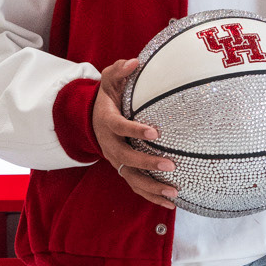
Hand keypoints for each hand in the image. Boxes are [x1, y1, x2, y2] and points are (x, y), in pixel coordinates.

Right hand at [92, 58, 178, 205]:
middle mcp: (109, 144)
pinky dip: (152, 197)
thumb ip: (119, 70)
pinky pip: (136, 186)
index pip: (120, 128)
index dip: (135, 131)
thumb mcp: (108, 80)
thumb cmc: (108, 96)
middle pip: (125, 158)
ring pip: (131, 178)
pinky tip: (172, 202)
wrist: (92, 118)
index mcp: (107, 122)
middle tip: (170, 165)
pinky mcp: (123, 169)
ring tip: (174, 192)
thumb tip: (135, 62)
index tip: (155, 132)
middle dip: (147, 164)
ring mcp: (115, 160)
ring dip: (152, 187)